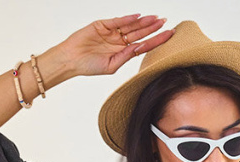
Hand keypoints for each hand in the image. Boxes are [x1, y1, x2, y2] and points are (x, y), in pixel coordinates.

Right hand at [58, 14, 174, 76]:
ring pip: (131, 26)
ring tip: (156, 19)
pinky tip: (138, 17)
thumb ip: (126, 57)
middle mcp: (119, 41)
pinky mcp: (102, 24)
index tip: (168, 36)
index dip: (156, 40)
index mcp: (123, 52)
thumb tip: (139, 49)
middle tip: (165, 23)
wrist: (71, 60)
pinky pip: (117, 21)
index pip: (143, 45)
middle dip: (153, 28)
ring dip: (143, 22)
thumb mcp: (111, 66)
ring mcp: (111, 32)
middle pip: (140, 33)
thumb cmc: (89, 66)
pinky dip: (127, 19)